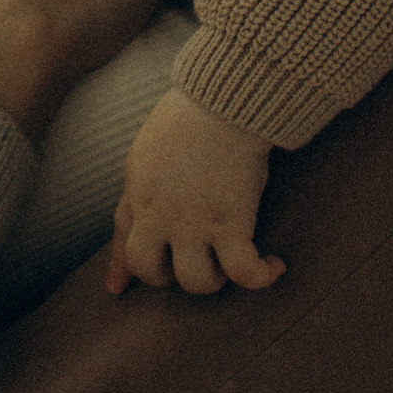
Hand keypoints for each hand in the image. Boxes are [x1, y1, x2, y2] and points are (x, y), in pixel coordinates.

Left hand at [105, 88, 282, 297]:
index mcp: (140, 193)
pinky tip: (275, 264)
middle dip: (169, 276)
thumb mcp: (149, 149)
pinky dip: (263, 275)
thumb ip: (141, 180)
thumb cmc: (190, 114)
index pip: (122, 239)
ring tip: (231, 262)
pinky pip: (245, 273)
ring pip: (196, 282)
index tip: (118, 289)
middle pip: (150, 271)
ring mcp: (194, 224)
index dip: (122, 268)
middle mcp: (160, 215)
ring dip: (215, 279)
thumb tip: (137, 195)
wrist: (222, 103)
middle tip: (194, 262)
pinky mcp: (231, 225)